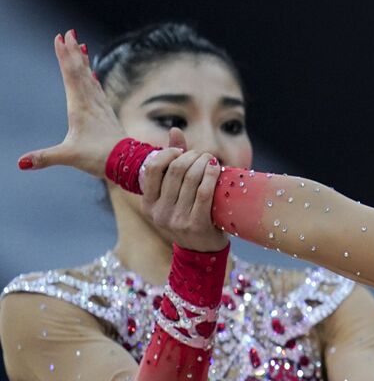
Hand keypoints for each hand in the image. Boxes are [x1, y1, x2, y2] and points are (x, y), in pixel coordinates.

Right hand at [18, 32, 123, 177]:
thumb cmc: (100, 158)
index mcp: (80, 107)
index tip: (61, 38)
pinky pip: (97, 91)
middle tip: (71, 32)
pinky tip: (93, 75)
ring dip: (84, 62)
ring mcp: (100, 108)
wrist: (129, 164)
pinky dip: (92, 79)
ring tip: (81, 46)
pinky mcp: (106, 115)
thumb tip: (21, 162)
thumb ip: (45, 158)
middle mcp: (91, 103)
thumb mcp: (69, 156)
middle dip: (74, 52)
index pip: (71, 76)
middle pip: (81, 72)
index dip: (65, 56)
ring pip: (90, 79)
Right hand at [139, 128, 227, 252]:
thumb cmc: (188, 215)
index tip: (182, 152)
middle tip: (203, 154)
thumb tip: (175, 129)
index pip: (152, 168)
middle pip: (176, 170)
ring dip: (204, 162)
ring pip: (191, 178)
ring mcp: (177, 220)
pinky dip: (212, 175)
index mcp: (148, 203)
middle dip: (192, 156)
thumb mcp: (174, 194)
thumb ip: (172, 163)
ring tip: (211, 159)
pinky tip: (218, 167)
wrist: (202, 251)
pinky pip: (204, 192)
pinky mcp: (196, 225)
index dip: (168, 153)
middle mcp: (159, 212)